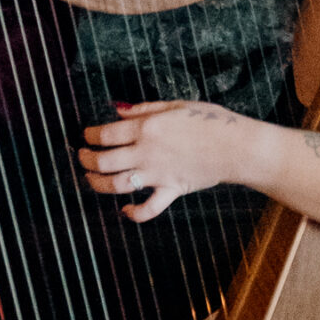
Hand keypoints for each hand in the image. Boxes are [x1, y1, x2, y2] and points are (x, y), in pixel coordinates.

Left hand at [79, 99, 252, 222]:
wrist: (236, 145)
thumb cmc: (210, 121)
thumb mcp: (175, 105)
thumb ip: (144, 109)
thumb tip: (118, 111)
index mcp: (147, 127)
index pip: (106, 134)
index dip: (90, 136)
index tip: (86, 136)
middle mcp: (147, 152)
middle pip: (104, 161)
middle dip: (87, 160)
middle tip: (83, 158)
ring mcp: (158, 173)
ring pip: (118, 185)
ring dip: (98, 185)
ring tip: (91, 180)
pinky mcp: (171, 190)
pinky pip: (149, 208)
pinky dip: (134, 213)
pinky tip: (125, 210)